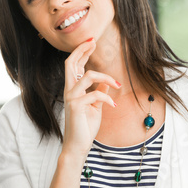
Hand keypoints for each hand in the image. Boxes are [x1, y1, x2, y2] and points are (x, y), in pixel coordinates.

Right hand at [60, 38, 119, 157]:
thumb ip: (99, 91)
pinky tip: (113, 105)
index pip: (74, 65)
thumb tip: (106, 82)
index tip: (91, 42)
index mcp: (73, 89)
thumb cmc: (85, 126)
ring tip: (117, 84)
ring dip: (106, 77)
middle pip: (70, 64)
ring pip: (87, 76)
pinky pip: (95, 93)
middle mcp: (69, 90)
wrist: (78, 145)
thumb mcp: (95, 105)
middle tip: (93, 41)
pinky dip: (107, 97)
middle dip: (82, 50)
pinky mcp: (76, 106)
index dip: (81, 52)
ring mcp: (71, 97)